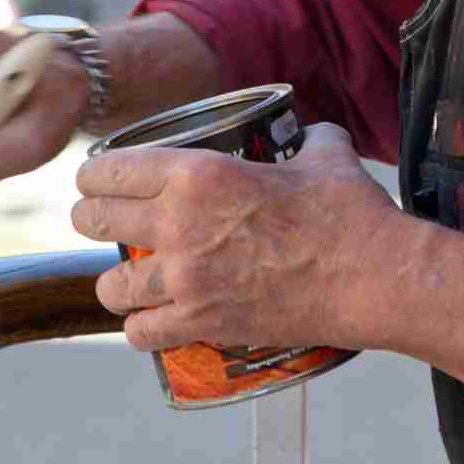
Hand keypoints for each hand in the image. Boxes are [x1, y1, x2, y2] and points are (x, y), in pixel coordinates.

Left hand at [73, 122, 399, 351]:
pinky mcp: (202, 324)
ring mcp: (187, 279)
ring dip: (116, 282)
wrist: (374, 278)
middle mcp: (179, 224)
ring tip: (128, 281)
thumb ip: (307, 137)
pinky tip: (151, 322)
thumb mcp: (324, 156)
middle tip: (98, 222)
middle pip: (94, 220)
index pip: (111, 169)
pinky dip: (141, 329)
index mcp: (199, 174)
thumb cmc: (350, 214)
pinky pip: (139, 334)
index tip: (93, 181)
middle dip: (90, 219)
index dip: (93, 175)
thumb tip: (312, 130)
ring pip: (110, 285)